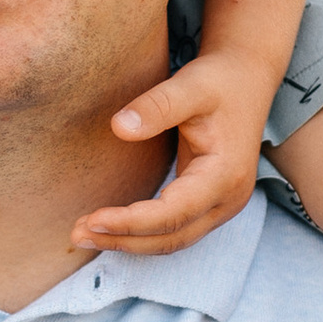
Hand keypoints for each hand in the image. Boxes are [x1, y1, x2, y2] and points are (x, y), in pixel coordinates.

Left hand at [71, 44, 284, 255]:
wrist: (246, 79)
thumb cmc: (219, 80)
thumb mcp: (190, 85)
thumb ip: (156, 106)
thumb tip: (118, 127)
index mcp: (226, 175)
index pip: (173, 213)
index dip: (131, 221)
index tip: (92, 218)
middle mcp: (229, 198)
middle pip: (172, 237)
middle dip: (123, 240)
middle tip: (77, 234)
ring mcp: (221, 205)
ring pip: (173, 240)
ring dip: (129, 242)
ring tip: (84, 234)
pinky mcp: (209, 203)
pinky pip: (174, 229)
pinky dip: (141, 234)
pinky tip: (109, 227)